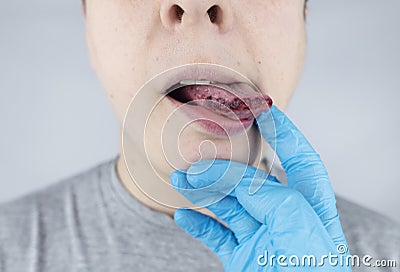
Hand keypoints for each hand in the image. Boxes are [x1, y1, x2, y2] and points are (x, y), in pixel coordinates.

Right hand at [170, 105, 350, 270]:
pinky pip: (216, 235)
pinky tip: (182, 214)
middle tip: (198, 156)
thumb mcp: (297, 230)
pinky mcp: (242, 258)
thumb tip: (233, 177)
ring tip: (181, 180)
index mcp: (311, 210)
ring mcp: (261, 238)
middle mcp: (285, 220)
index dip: (285, 134)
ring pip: (228, 204)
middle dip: (224, 165)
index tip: (263, 111)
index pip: (300, 161)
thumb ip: (270, 197)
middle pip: (252, 180)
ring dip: (203, 190)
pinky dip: (198, 224)